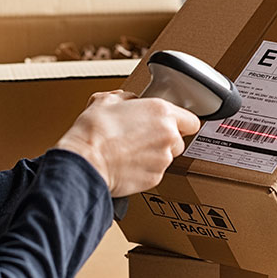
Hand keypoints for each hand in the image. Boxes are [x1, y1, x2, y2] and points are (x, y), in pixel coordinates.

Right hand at [56, 90, 200, 196]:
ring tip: (130, 152)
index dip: (180, 122)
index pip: (190, 120)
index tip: (171, 124)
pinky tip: (126, 164)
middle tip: (142, 137)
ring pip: (166, 157)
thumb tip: (128, 101)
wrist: (86, 161)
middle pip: (178, 140)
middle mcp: (168, 136)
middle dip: (164, 139)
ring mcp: (163, 159)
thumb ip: (126, 98)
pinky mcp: (155, 179)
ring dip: (153, 155)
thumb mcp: (106, 100)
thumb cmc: (94, 131)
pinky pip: (154, 172)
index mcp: (161, 112)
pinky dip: (144, 170)